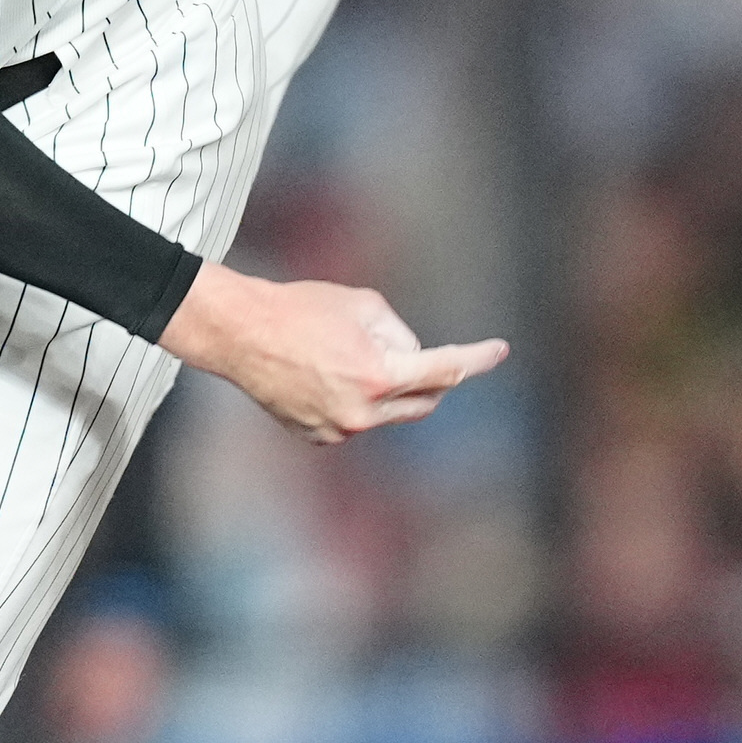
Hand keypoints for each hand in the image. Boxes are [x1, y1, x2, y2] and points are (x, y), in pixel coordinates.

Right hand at [160, 259, 507, 444]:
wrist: (242, 334)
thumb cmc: (301, 309)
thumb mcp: (364, 304)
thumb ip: (400, 334)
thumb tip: (413, 357)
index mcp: (380, 375)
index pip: (446, 369)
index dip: (478, 358)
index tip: (499, 351)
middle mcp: (364, 412)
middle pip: (425, 400)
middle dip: (431, 377)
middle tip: (414, 353)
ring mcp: (340, 430)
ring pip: (390, 413)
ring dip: (389, 390)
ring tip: (348, 358)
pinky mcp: (319, 438)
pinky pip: (357, 421)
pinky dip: (357, 402)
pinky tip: (324, 377)